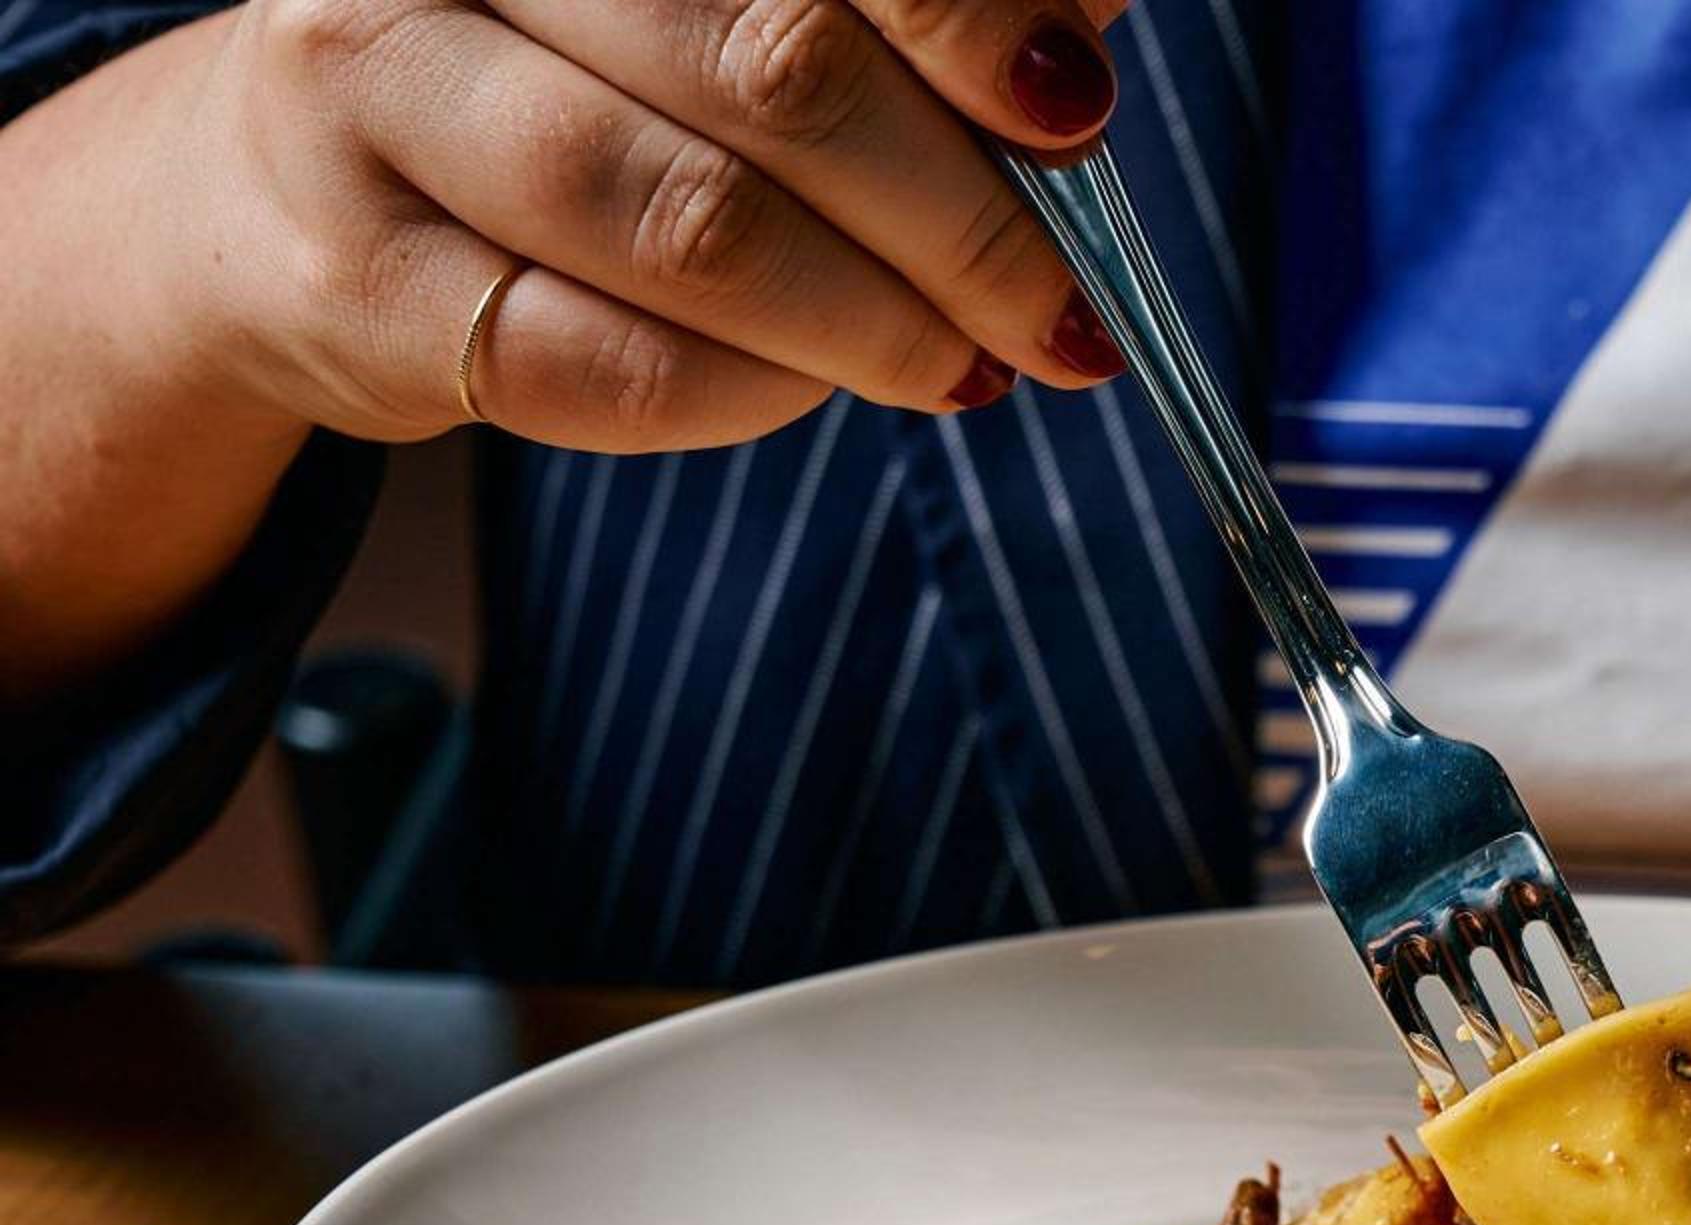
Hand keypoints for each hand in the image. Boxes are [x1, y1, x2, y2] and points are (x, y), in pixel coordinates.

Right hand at [178, 0, 1136, 449]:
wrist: (286, 196)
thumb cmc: (555, 86)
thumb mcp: (705, 18)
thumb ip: (882, 22)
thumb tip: (1074, 45)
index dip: (964, 22)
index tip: (1074, 113)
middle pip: (774, 69)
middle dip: (959, 211)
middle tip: (1062, 310)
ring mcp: (376, 101)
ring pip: (695, 225)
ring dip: (873, 321)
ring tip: (969, 367)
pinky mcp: (355, 282)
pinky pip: (607, 362)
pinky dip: (752, 392)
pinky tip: (820, 391)